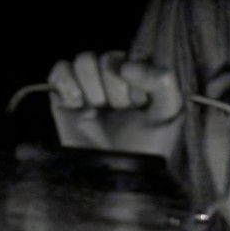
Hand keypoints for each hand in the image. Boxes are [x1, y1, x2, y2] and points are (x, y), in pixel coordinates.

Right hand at [48, 51, 182, 159]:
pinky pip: (61, 70)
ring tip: (98, 110)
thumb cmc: (148, 145)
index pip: (132, 56)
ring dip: (94, 88)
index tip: (141, 103)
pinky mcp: (63, 97)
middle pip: (107, 58)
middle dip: (115, 88)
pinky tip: (78, 106)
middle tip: (119, 111)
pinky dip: (68, 85)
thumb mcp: (169, 112)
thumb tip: (125, 66)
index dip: (136, 79)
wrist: (118, 174)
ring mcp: (87, 86)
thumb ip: (162, 80)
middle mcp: (112, 78)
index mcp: (138, 78)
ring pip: (84, 60)